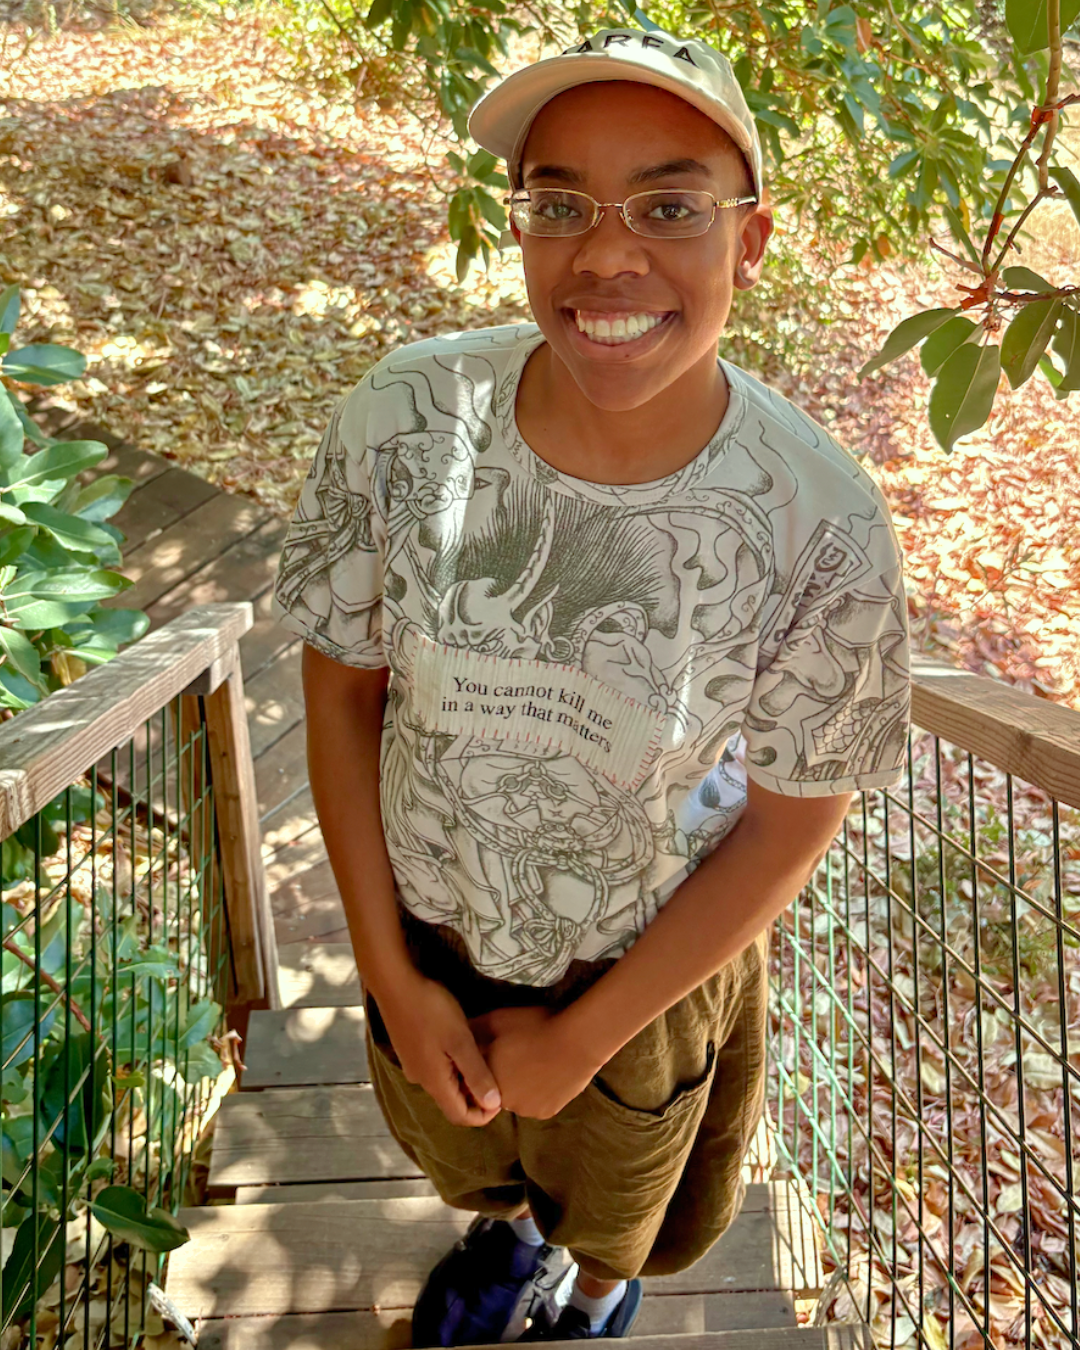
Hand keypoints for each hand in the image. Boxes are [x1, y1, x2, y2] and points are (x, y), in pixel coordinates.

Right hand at [378, 973, 501, 1126]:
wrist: (396, 983)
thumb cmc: (431, 1011)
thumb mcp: (461, 1041)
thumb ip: (477, 1074)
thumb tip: (493, 1104)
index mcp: (434, 1082)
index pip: (459, 1116)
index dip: (483, 1115)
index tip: (502, 1099)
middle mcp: (421, 1079)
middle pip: (451, 1101)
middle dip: (475, 1096)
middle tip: (497, 1077)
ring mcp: (413, 1063)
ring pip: (444, 1083)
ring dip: (464, 1079)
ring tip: (483, 1059)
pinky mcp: (410, 1049)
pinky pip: (435, 1068)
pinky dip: (452, 1066)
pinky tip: (462, 1045)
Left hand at [470, 1005, 600, 1119]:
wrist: (576, 1042)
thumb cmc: (534, 1027)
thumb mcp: (497, 1020)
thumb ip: (474, 1030)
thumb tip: (461, 1035)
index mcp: (486, 1078)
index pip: (477, 1075)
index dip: (487, 1061)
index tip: (499, 1049)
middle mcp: (501, 1100)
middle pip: (497, 1088)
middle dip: (503, 1074)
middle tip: (520, 1053)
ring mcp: (525, 1109)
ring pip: (517, 1097)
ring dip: (521, 1085)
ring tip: (536, 1061)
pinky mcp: (545, 1112)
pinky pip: (537, 1102)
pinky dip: (540, 1091)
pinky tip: (548, 1072)